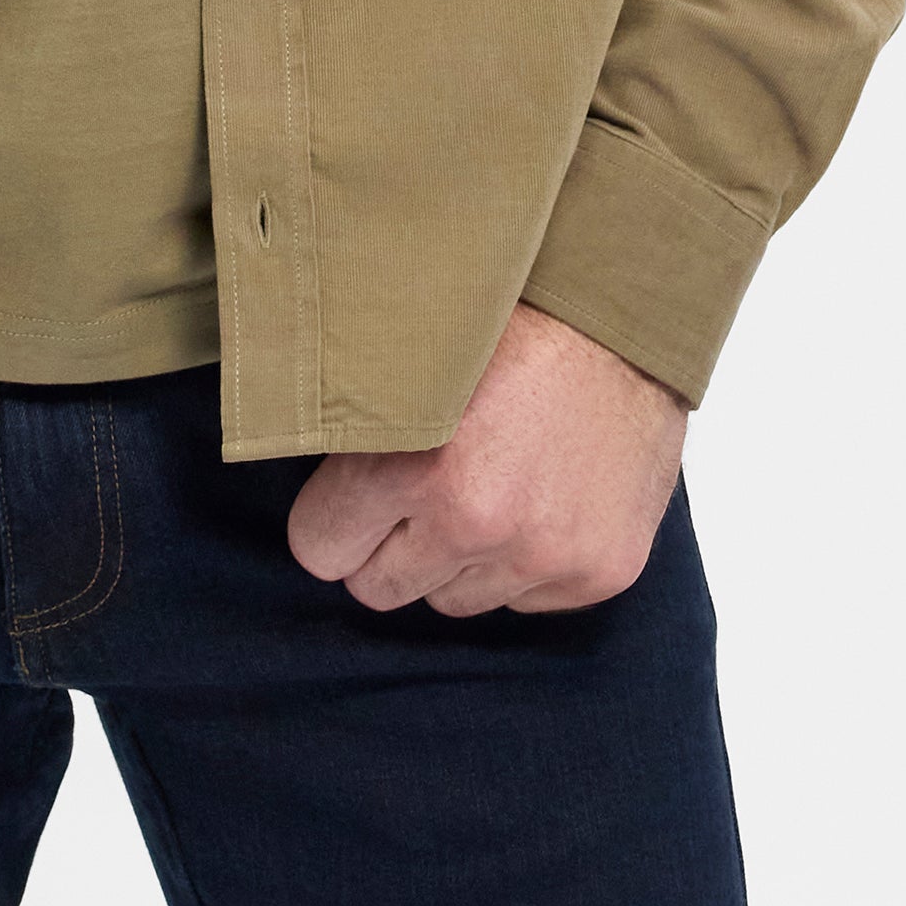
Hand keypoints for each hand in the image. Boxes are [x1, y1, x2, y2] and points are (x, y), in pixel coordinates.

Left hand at [284, 300, 688, 615]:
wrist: (625, 304)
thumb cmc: (509, 311)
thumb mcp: (406, 348)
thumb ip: (350, 416)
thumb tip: (280, 442)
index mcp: (415, 463)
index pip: (319, 549)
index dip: (335, 515)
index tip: (354, 489)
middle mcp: (479, 521)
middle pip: (381, 589)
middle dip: (390, 544)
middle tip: (421, 485)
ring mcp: (546, 553)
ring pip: (455, 600)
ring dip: (460, 555)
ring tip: (491, 477)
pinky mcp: (601, 570)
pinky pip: (526, 601)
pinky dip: (525, 561)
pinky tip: (543, 492)